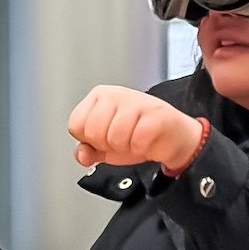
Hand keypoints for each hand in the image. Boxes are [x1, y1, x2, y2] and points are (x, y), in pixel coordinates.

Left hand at [67, 85, 205, 170]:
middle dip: (107, 145)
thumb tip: (82, 154)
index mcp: (100, 97)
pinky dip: (141, 148)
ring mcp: (137, 102)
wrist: (173, 137)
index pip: (75, 124)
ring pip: (114, 137)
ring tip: (134, 139)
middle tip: (121, 140)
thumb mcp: (106, 145)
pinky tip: (146, 140)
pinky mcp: (156, 114)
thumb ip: (88, 150)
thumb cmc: (139, 135)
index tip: (104, 137)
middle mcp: (116, 94)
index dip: (89, 140)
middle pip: (93, 132)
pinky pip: (137, 141)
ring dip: (126, 147)